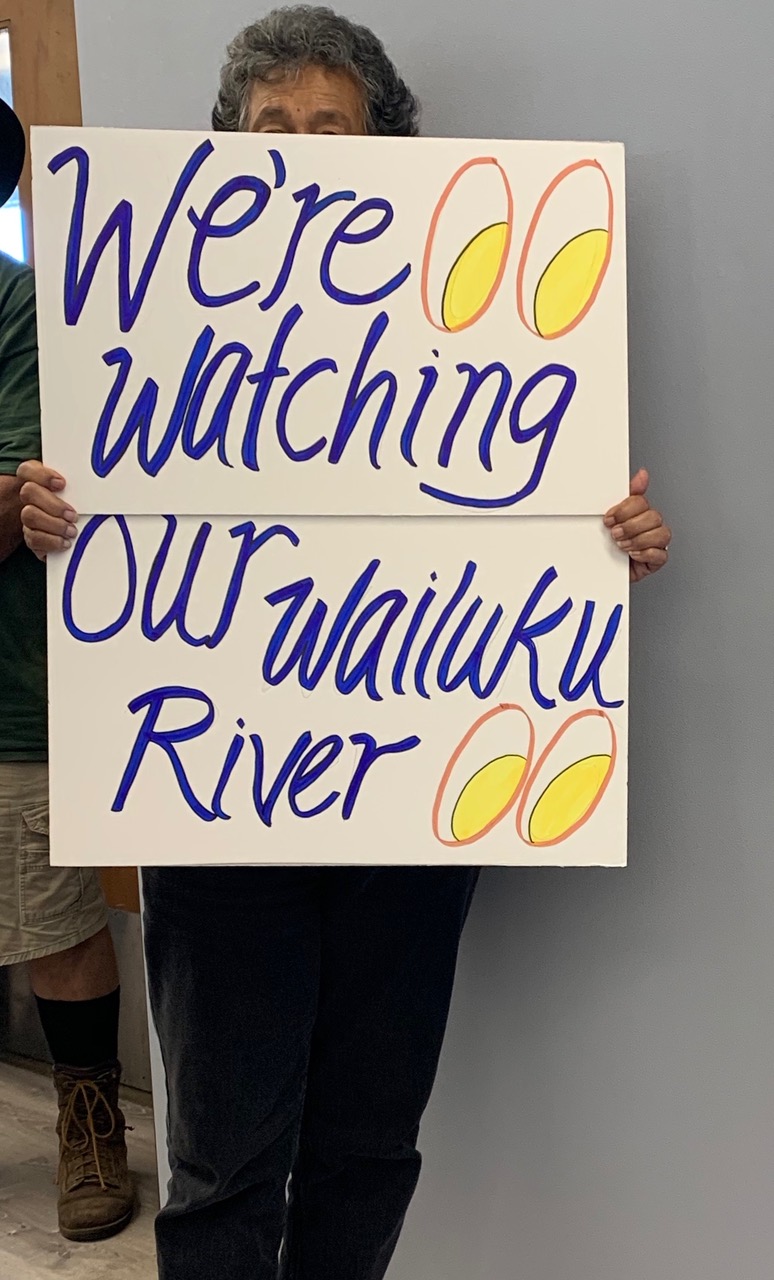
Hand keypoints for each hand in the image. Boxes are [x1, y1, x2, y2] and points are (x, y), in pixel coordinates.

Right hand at [17, 461, 76, 560]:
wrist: (80, 538)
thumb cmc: (84, 509)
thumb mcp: (83, 495)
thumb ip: (82, 487)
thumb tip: (101, 485)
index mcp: (39, 481)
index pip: (28, 470)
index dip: (43, 475)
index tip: (62, 484)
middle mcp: (30, 498)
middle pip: (28, 492)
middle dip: (53, 504)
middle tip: (73, 515)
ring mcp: (28, 518)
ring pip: (29, 515)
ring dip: (54, 524)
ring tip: (72, 531)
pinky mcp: (31, 538)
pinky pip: (33, 539)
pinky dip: (52, 541)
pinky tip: (66, 542)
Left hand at [604, 469, 670, 583]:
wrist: (603, 570)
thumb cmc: (608, 543)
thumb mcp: (612, 517)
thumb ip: (626, 495)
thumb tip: (642, 474)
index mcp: (639, 512)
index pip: (641, 502)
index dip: (625, 509)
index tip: (609, 518)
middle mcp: (650, 526)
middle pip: (653, 517)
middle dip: (630, 526)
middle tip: (615, 533)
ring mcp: (656, 543)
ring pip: (661, 534)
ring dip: (638, 540)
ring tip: (622, 545)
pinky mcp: (656, 560)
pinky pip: (661, 555)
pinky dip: (645, 554)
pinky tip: (632, 554)